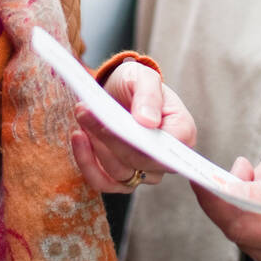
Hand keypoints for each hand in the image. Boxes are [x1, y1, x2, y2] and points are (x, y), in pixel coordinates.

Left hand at [71, 59, 196, 193]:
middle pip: (139, 163)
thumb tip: (148, 121)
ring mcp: (143, 172)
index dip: (138, 143)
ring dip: (95, 147)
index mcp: (181, 133)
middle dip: (109, 139)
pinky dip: (87, 163)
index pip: (164, 150)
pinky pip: (102, 182)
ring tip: (82, 116)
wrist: (118, 91)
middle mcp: (165, 159)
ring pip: (119, 174)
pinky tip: (78, 137)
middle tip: (85, 111)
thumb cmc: (136, 83)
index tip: (112, 124)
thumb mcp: (144, 77)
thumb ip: (148, 95)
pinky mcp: (120, 178)